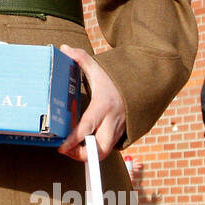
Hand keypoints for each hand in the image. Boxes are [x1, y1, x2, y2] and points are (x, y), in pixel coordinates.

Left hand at [57, 44, 127, 163]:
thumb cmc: (116, 79)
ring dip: (88, 155)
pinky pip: (108, 148)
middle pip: (100, 149)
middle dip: (82, 155)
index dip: (73, 141)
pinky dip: (96, 150)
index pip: (87, 127)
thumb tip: (64, 48)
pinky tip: (83, 145)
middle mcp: (112, 121)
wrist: (144, 85)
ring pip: (105, 151)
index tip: (61, 148)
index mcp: (103, 106)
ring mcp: (118, 129)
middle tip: (67, 151)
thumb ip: (81, 58)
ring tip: (72, 149)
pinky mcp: (121, 134)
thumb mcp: (98, 68)